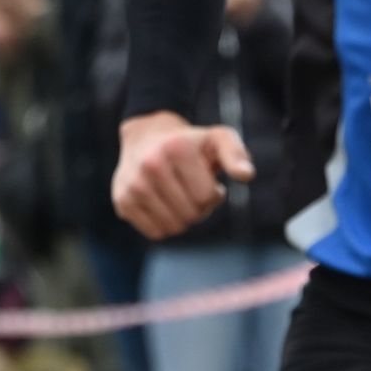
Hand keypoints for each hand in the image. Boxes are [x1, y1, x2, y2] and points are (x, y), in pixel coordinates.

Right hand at [113, 111, 253, 237]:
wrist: (146, 138)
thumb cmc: (191, 144)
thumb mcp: (218, 139)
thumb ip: (236, 154)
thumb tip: (247, 175)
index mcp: (176, 149)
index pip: (206, 197)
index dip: (213, 193)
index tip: (205, 179)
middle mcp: (150, 165)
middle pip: (191, 215)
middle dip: (199, 206)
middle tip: (191, 188)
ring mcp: (133, 185)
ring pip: (174, 227)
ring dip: (183, 217)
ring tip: (178, 195)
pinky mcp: (122, 202)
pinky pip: (156, 233)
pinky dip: (165, 225)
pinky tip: (162, 204)